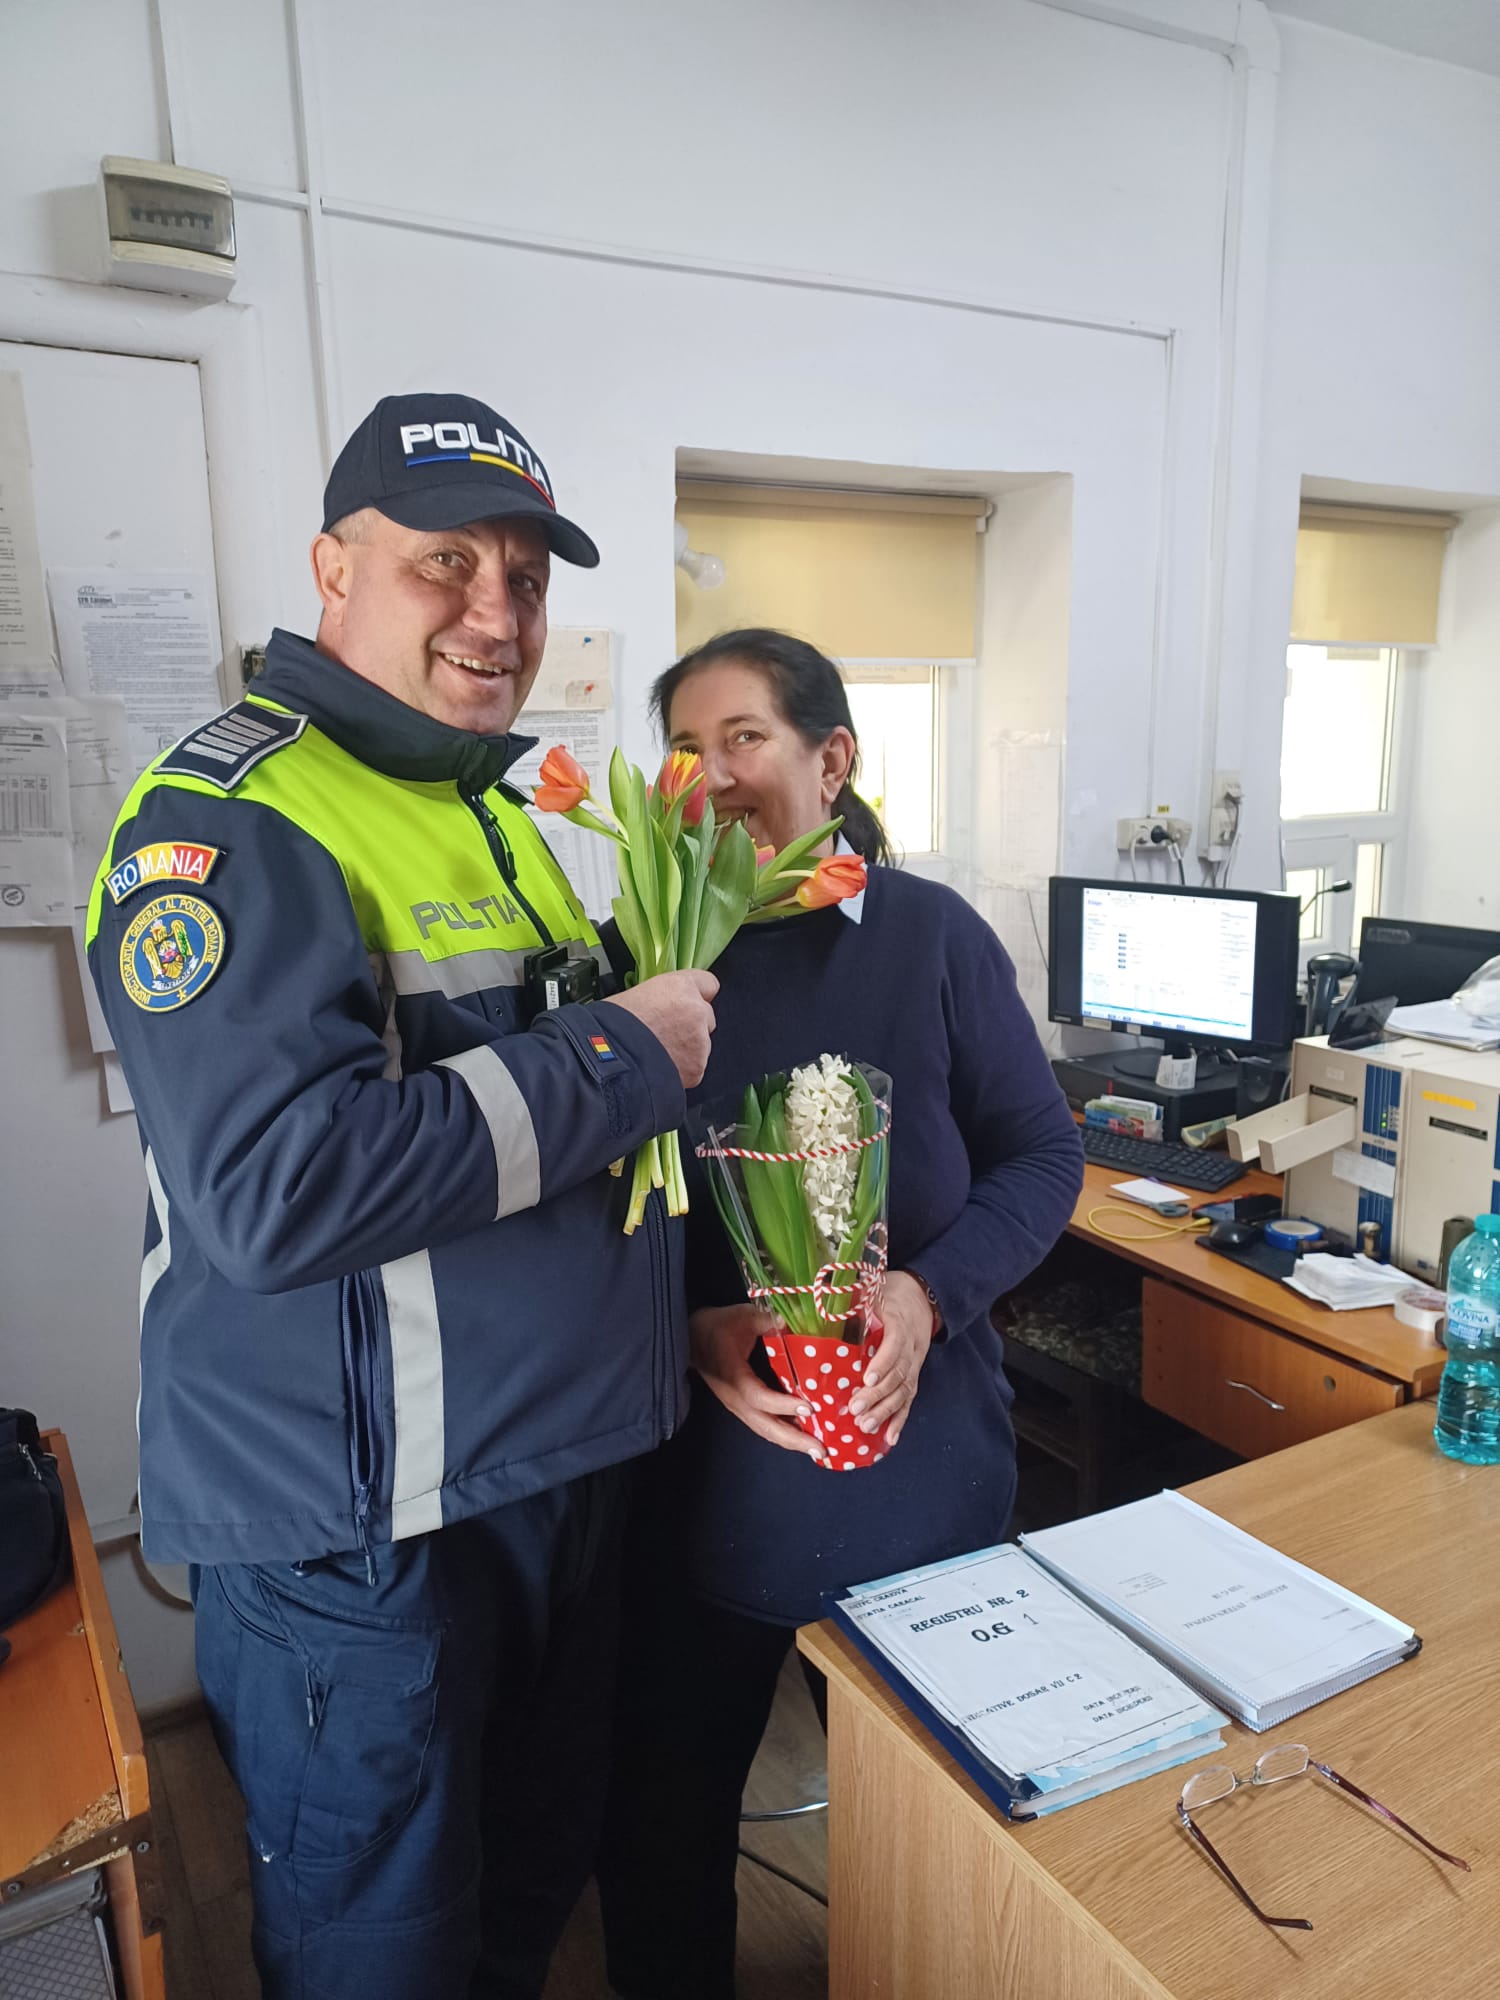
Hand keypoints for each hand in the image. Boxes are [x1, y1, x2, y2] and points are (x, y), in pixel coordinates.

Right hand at [608, 969, 718, 1086]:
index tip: (690, 1002)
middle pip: (706, 1017)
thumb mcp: (636, 996)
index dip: (697, 995)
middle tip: (666, 1033)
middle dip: (691, 1026)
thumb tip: (663, 1006)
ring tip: (658, 1053)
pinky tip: (662, 1067)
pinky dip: (682, 1070)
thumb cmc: (611, 1027)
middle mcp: (695, 1010)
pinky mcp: (697, 1067)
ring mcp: (700, 1040)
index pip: (708, 984)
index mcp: (679, 986)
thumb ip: (661, 999)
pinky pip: (695, 1068)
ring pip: (702, 1045)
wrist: (607, 1059)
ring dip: (687, 1050)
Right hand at [689, 1305, 827, 1460]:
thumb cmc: (718, 1327)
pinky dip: (784, 1433)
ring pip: (765, 1429)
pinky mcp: (742, 1407)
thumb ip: (766, 1320)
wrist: (693, 1339)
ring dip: (791, 1441)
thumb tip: (788, 1323)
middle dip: (793, 1439)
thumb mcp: (741, 1316)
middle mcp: (735, 1397)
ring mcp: (738, 1405)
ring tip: (818, 1450)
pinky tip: (804, 1436)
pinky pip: (764, 1424)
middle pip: (764, 1425)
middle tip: (821, 1449)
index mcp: (733, 1375)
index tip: (808, 1408)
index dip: (782, 1404)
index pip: (758, 1396)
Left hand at [848, 1271, 934, 1444]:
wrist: (922, 1296)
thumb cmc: (890, 1292)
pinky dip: (900, 1420)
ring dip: (886, 1411)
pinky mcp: (913, 1375)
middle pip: (898, 1374)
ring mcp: (914, 1364)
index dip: (884, 1363)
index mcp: (900, 1322)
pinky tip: (890, 1438)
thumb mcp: (874, 1287)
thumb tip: (822, 1297)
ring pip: (904, 1391)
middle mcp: (911, 1346)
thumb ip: (853, 1295)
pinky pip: (909, 1400)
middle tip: (856, 1409)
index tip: (867, 1378)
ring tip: (866, 1427)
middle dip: (877, 1395)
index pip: (895, 1345)